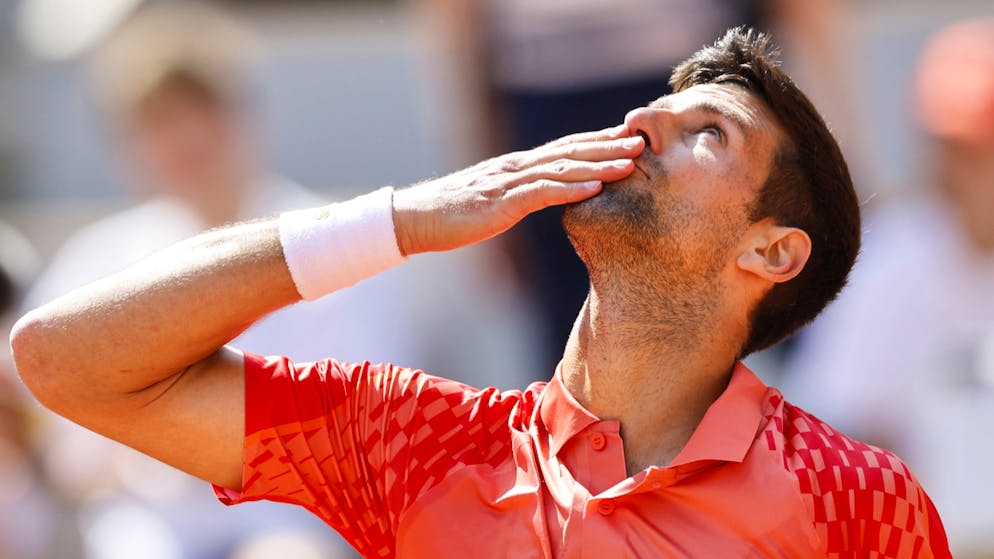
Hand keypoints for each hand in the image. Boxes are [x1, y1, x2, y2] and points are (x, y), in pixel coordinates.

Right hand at [392, 125, 644, 254]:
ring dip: (598, 164)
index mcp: (516, 166)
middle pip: (569, 150)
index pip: (564, 148)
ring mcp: (508, 183)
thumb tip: (541, 196)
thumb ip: (518, 194)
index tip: (626, 138)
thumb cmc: (452, 214)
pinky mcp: (501, 203)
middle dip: (607, 145)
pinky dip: (570, 189)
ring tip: (629, 162)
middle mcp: (516, 167)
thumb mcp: (492, 200)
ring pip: (561, 169)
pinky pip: (541, 194)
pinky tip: (594, 188)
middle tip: (641, 141)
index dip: (596, 141)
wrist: (416, 219)